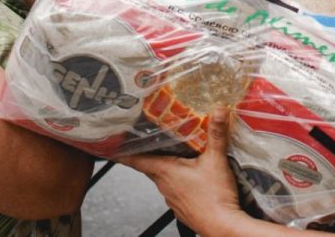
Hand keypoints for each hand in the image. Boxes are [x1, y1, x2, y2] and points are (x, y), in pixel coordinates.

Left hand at [121, 106, 243, 235]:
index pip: (137, 160)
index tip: (111, 147)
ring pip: (163, 178)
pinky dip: (178, 181)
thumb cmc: (215, 198)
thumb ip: (216, 134)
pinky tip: (191, 177)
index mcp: (166, 171)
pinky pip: (175, 190)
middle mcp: (164, 186)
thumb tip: (219, 110)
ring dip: (166, 168)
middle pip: (151, 167)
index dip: (123, 153)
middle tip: (149, 142)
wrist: (223, 228)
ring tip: (175, 156)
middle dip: (149, 154)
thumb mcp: (216, 160)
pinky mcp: (182, 208)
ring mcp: (172, 199)